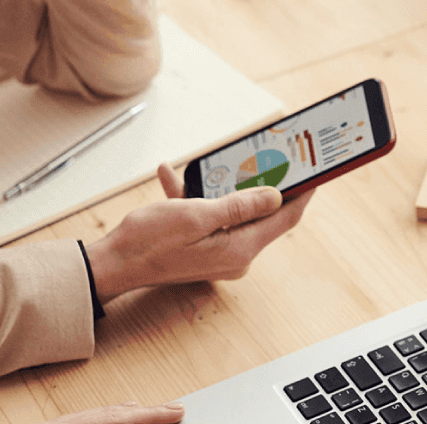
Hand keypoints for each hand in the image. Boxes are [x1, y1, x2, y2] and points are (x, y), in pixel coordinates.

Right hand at [85, 164, 312, 300]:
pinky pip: (209, 219)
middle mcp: (236, 256)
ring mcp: (220, 255)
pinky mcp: (203, 250)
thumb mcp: (197, 215)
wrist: (112, 265)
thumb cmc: (149, 242)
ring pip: (233, 213)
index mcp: (240, 249)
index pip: (285, 218)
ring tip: (209, 164)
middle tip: (268, 155)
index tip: (315, 172)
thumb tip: (277, 197)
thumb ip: (240, 206)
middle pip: (262, 215)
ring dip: (221, 188)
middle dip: (261, 183)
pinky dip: (196, 198)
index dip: (303, 193)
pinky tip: (173, 177)